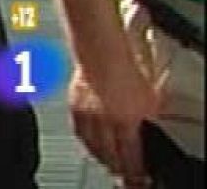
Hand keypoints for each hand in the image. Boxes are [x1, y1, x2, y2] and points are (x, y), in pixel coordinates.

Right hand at [69, 61, 160, 185]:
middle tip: (120, 170)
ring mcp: (84, 113)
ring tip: (104, 159)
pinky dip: (85, 138)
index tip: (136, 173)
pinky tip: (88, 138)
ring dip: (98, 154)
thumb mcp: (150, 97)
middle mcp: (101, 121)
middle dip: (114, 165)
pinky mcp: (72, 103)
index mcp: (123, 121)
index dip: (133, 168)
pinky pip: (78, 129)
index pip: (129, 155)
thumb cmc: (125, 67)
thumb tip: (149, 123)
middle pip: (107, 154)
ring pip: (90, 144)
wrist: (101, 49)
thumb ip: (147, 115)